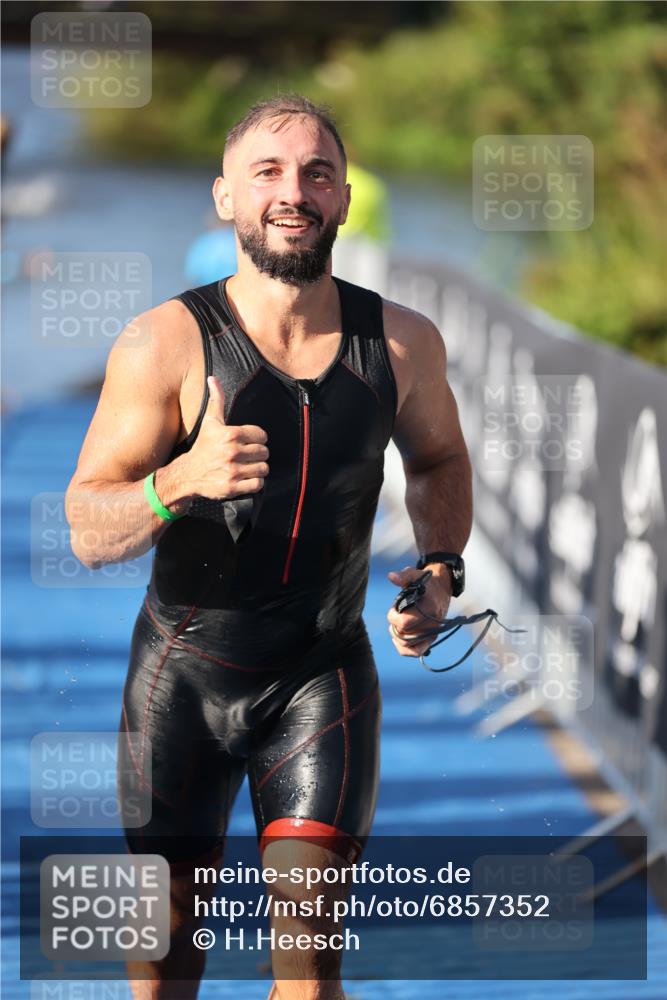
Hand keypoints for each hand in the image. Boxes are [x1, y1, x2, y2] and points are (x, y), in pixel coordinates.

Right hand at [181, 376, 268, 499]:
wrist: (188, 473)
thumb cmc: (203, 446)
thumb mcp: (210, 422)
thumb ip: (216, 400)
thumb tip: (212, 378)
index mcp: (230, 434)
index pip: (262, 435)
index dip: (257, 439)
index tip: (249, 442)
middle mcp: (232, 452)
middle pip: (264, 452)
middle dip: (258, 454)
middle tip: (248, 456)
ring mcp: (232, 471)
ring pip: (263, 469)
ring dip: (257, 469)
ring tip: (248, 467)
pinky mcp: (232, 487)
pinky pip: (258, 484)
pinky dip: (255, 483)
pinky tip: (246, 478)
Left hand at [387, 565, 451, 656]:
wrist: (440, 590)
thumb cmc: (425, 583)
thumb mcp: (415, 575)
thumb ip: (403, 576)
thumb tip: (391, 577)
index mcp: (429, 608)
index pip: (405, 622)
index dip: (393, 617)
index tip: (393, 609)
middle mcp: (433, 624)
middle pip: (403, 635)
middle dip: (395, 625)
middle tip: (396, 615)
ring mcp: (432, 633)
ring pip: (406, 645)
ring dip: (397, 635)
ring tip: (397, 624)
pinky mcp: (431, 639)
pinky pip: (416, 652)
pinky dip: (404, 649)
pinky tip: (398, 639)